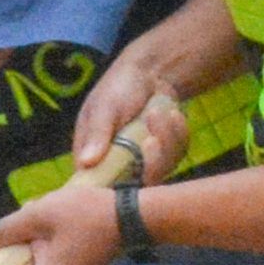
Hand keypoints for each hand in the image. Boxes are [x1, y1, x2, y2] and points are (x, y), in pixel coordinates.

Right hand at [65, 57, 184, 190]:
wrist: (150, 75)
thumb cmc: (119, 88)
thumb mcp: (105, 107)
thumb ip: (97, 133)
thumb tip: (86, 162)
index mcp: (92, 160)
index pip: (98, 190)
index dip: (116, 187)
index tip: (133, 164)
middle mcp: (117, 168)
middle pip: (136, 185)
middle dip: (150, 161)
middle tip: (151, 138)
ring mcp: (142, 164)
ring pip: (160, 171)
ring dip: (164, 140)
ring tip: (157, 112)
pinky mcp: (165, 158)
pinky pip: (176, 157)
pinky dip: (177, 133)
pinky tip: (171, 114)